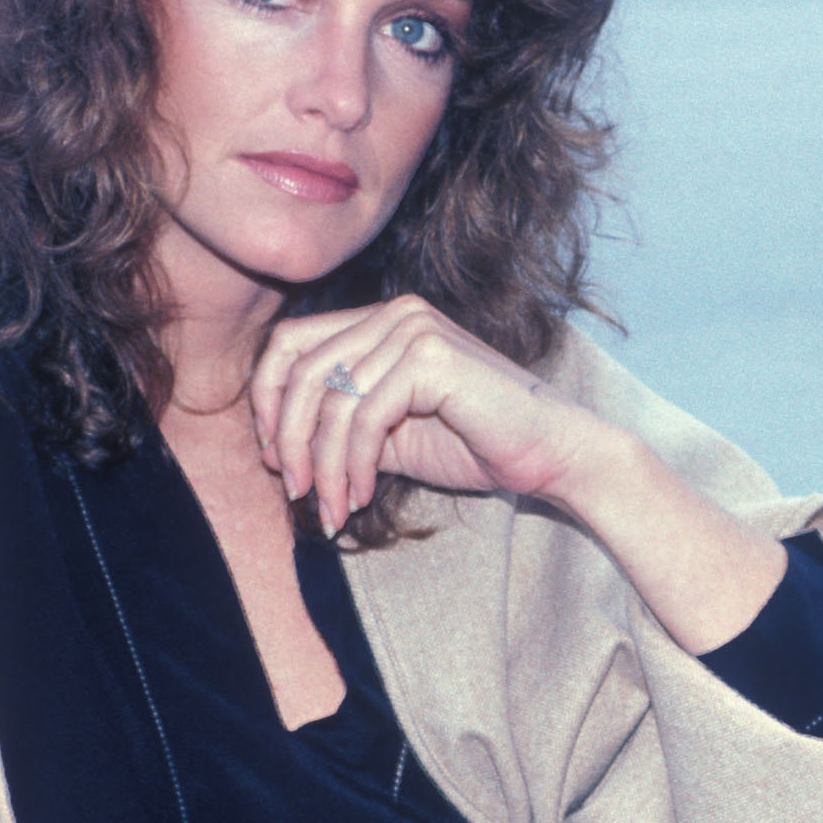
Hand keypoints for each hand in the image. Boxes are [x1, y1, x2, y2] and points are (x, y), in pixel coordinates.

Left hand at [245, 293, 787, 650]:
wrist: (553, 454)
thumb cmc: (480, 445)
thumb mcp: (392, 436)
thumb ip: (341, 426)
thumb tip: (274, 446)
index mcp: (383, 320)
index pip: (291, 345)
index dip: (269, 402)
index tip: (276, 459)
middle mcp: (395, 313)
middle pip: (298, 368)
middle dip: (288, 439)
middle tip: (296, 492)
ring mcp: (413, 329)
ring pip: (328, 400)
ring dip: (322, 465)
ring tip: (331, 509)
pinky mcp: (429, 358)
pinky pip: (362, 418)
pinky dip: (352, 465)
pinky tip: (361, 496)